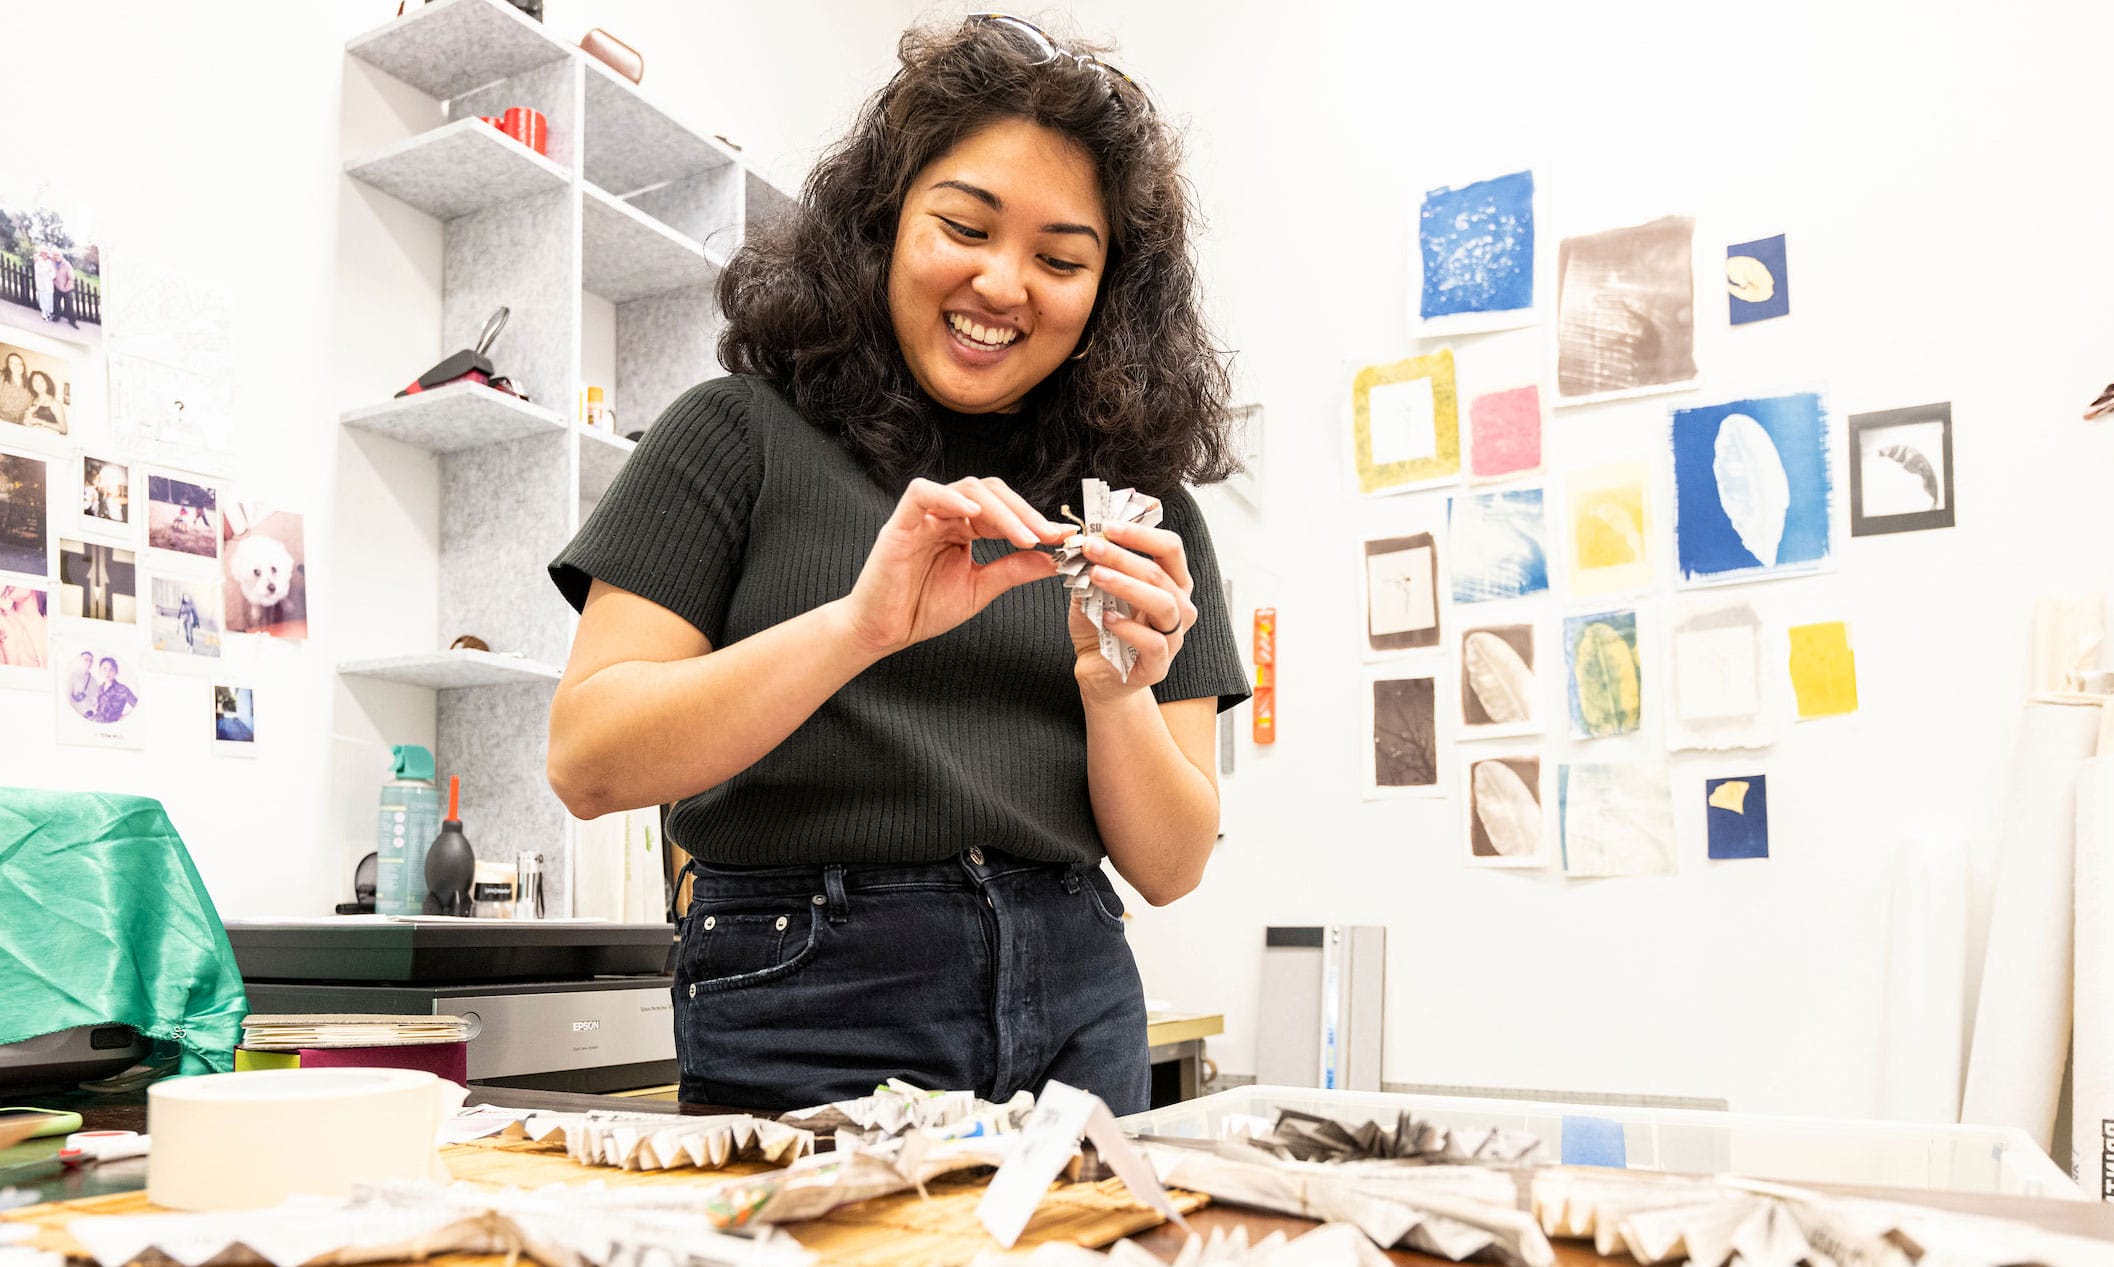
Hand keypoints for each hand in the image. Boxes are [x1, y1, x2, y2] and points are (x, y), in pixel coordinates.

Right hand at [840, 476, 1067, 654]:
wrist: (884, 632)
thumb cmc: (923, 608)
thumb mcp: (981, 588)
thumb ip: (1014, 569)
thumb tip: (1054, 557)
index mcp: (964, 528)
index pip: (1004, 509)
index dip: (1034, 520)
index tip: (1063, 537)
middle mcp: (946, 515)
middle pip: (990, 492)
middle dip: (1023, 512)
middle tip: (1047, 536)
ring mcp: (924, 516)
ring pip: (966, 489)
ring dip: (1000, 510)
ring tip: (1022, 536)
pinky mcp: (900, 523)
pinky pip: (923, 492)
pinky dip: (951, 499)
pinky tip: (975, 517)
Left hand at [1069, 510, 1197, 700]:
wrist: (1098, 673)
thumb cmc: (1102, 628)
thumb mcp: (1095, 590)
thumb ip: (1095, 567)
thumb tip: (1084, 539)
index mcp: (1170, 582)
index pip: (1169, 548)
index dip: (1140, 533)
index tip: (1107, 526)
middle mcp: (1179, 607)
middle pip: (1161, 573)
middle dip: (1123, 556)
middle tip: (1091, 546)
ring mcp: (1173, 637)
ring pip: (1163, 603)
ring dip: (1126, 585)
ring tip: (1095, 575)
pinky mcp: (1159, 665)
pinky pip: (1153, 642)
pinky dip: (1128, 627)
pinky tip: (1106, 618)